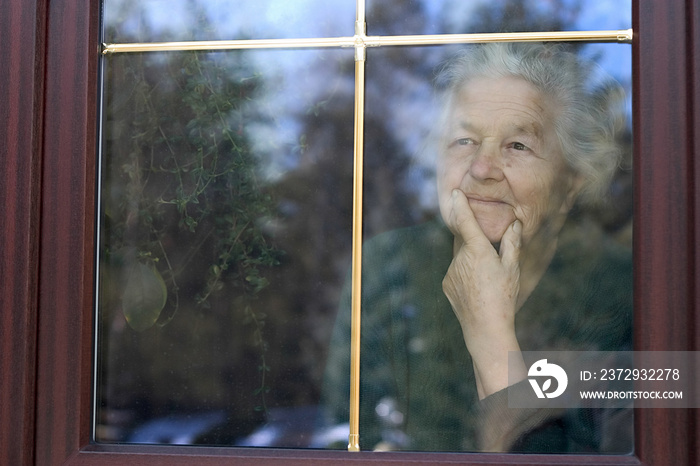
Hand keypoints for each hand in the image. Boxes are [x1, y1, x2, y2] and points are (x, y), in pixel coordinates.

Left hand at [442, 189, 525, 396]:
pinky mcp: (447, 284)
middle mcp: (459, 258)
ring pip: (460, 256)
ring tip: (486, 277)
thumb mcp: (512, 267)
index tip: (456, 192)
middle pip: (464, 239)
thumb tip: (514, 224)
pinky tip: (478, 287)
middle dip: (472, 238)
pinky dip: (465, 272)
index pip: (465, 220)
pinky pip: (455, 270)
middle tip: (487, 249)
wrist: (485, 327)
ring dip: (470, 259)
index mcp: (477, 250)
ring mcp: (451, 271)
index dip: (460, 204)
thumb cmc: (503, 295)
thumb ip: (511, 243)